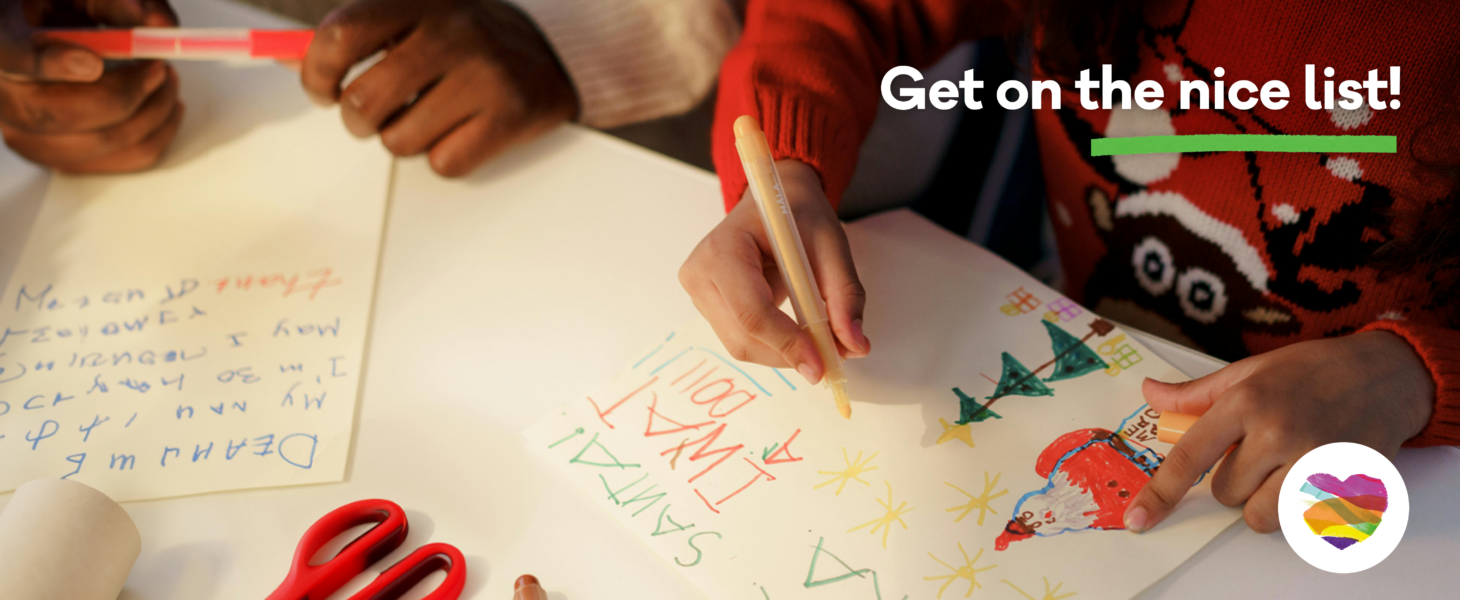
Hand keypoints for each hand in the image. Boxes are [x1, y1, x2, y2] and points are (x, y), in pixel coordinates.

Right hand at [0, 0, 182, 171]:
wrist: (43, 40)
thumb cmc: (56, 16)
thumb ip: (114, 3)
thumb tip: (157, 22)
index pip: (6, 57)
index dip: (46, 63)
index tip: (91, 62)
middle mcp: (2, 95)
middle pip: (57, 115)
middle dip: (124, 93)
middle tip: (158, 67)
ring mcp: (26, 133)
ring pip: (94, 143)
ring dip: (148, 114)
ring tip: (165, 81)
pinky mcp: (57, 155)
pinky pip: (115, 161)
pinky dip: (154, 135)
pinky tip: (163, 108)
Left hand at [302, 0, 577, 176]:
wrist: (554, 50)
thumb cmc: (469, 39)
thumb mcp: (416, 17)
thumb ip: (358, 35)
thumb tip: (285, 58)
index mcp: (420, 2)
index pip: (339, 37)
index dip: (316, 74)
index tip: (322, 90)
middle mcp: (451, 33)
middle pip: (365, 100)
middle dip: (358, 120)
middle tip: (371, 116)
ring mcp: (484, 76)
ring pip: (400, 140)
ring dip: (404, 140)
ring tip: (426, 119)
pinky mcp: (510, 117)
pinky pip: (444, 162)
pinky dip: (445, 157)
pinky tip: (462, 132)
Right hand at [679, 160, 869, 383]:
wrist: (773, 200)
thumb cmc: (798, 215)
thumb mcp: (831, 245)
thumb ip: (845, 295)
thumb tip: (855, 346)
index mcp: (723, 249)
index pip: (752, 310)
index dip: (787, 342)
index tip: (821, 365)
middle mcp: (700, 273)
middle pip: (744, 336)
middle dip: (788, 354)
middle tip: (829, 360)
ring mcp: (698, 293)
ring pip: (741, 346)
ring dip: (782, 353)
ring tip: (816, 341)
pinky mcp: (706, 306)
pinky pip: (740, 339)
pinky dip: (773, 345)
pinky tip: (794, 331)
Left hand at [1125, 331, 1433, 533]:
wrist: (1386, 374)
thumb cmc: (1312, 371)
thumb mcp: (1250, 370)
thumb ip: (1197, 393)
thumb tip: (1149, 393)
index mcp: (1246, 402)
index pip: (1189, 458)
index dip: (1161, 492)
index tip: (1138, 517)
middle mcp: (1277, 432)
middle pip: (1225, 492)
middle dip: (1236, 479)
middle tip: (1261, 452)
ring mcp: (1314, 461)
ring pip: (1259, 515)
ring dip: (1264, 501)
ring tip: (1284, 469)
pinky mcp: (1346, 485)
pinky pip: (1301, 521)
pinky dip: (1300, 508)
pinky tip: (1314, 475)